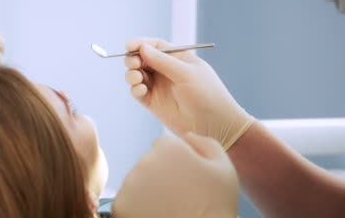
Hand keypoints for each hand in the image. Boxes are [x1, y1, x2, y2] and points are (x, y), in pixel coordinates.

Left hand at [113, 133, 238, 217]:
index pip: (164, 147)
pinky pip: (127, 202)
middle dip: (160, 176)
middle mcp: (144, 161)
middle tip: (179, 196)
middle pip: (149, 164)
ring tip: (168, 207)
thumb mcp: (224, 169)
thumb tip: (187, 136)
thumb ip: (205, 144)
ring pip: (137, 183)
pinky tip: (156, 215)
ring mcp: (130, 184)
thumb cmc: (216, 206)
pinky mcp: (120, 206)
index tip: (186, 180)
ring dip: (148, 192)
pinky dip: (137, 209)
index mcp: (168, 148)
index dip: (177, 163)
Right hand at [124, 38, 252, 149]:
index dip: (140, 44)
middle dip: (133, 59)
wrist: (215, 124)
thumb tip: (142, 47)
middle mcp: (166, 70)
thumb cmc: (207, 94)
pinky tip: (140, 90)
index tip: (129, 46)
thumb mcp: (186, 73)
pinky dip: (135, 89)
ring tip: (137, 78)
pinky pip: (137, 91)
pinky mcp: (153, 102)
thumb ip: (163, 61)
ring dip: (132, 74)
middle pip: (142, 58)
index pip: (155, 46)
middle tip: (133, 64)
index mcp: (177, 58)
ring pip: (137, 74)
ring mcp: (159, 86)